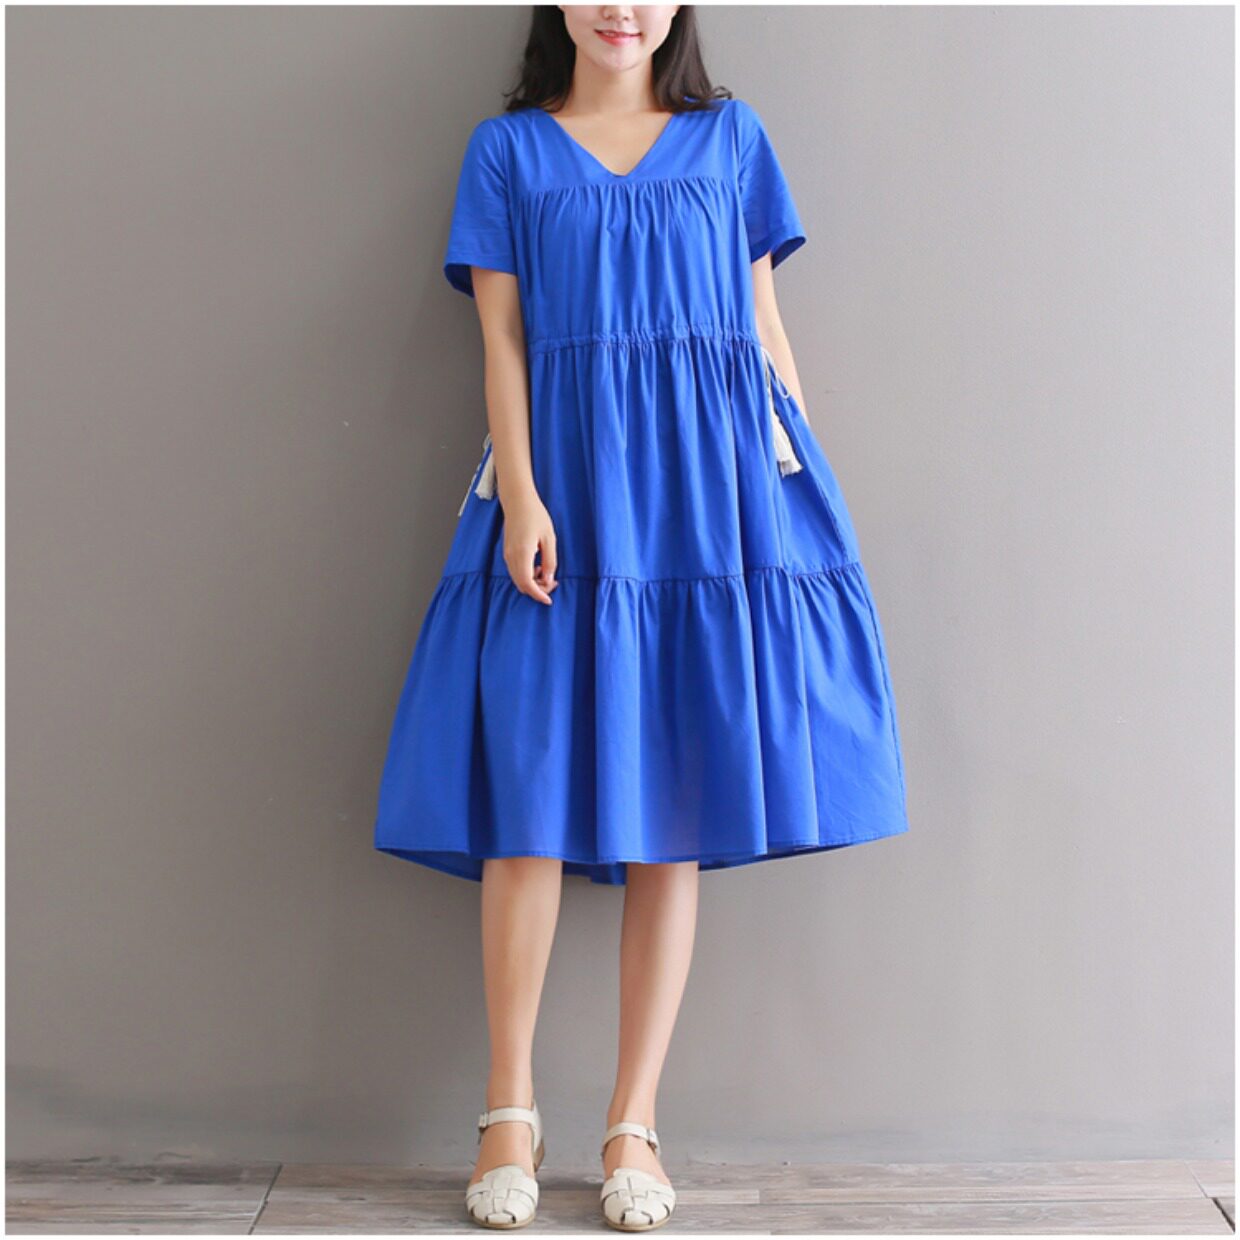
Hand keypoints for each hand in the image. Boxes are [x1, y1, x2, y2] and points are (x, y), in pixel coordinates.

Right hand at [501, 490, 558, 605]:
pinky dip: (526, 575)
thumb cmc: (535, 515)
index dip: (538, 595)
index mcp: (523, 554)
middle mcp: (511, 557)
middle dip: (537, 590)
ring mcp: (507, 555)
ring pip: (518, 579)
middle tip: (553, 583)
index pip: (528, 584)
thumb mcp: (549, 538)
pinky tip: (538, 567)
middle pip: (522, 585)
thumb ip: (550, 561)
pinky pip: (515, 571)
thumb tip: (549, 579)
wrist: (518, 501)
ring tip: (547, 573)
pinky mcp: (507, 552)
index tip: (548, 600)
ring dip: (532, 583)